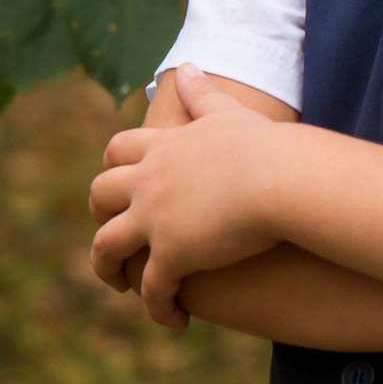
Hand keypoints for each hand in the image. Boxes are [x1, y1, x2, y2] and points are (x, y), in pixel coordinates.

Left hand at [89, 63, 284, 328]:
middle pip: (101, 195)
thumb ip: (203, 93)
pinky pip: (152, 289)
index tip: (120, 181)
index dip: (115, 167)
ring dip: (108, 268)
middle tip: (114, 232)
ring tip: (122, 285)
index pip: (119, 151)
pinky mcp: (172, 255)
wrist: (282, 179)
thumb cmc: (267, 147)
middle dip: (100, 213)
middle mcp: (147, 182)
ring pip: (107, 247)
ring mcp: (154, 219)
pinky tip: (174, 318)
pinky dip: (157, 306)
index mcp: (162, 147)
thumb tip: (187, 65)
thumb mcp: (228, 113)